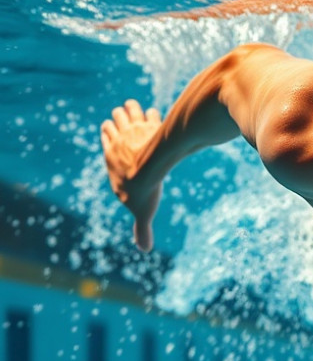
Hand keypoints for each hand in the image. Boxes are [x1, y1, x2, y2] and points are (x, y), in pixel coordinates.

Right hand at [100, 100, 162, 250]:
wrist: (150, 170)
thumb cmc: (143, 191)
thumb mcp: (142, 212)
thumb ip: (142, 229)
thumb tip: (146, 250)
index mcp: (111, 156)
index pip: (105, 136)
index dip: (110, 134)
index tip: (116, 134)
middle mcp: (119, 140)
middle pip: (115, 120)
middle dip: (121, 118)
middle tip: (131, 120)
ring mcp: (134, 130)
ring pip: (126, 111)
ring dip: (132, 110)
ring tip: (139, 112)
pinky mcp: (150, 125)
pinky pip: (148, 113)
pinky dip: (151, 114)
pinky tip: (158, 117)